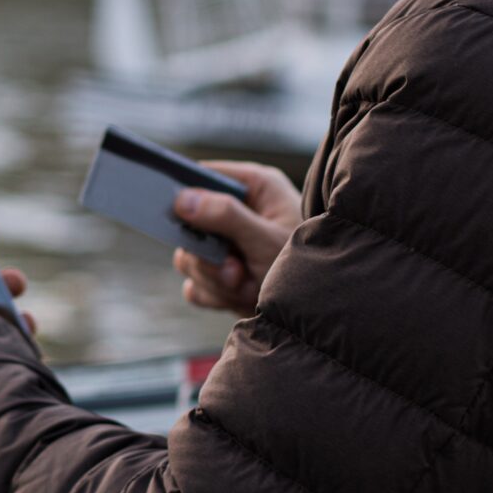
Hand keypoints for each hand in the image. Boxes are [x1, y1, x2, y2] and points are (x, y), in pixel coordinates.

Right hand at [170, 161, 302, 315]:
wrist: (322, 317)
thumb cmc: (307, 268)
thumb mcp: (266, 239)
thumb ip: (226, 217)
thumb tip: (182, 199)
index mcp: (256, 188)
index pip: (205, 175)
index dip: (184, 192)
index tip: (169, 210)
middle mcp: (240, 213)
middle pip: (189, 224)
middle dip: (208, 256)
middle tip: (233, 270)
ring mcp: (230, 246)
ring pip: (189, 259)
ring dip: (214, 279)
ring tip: (246, 286)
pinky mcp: (225, 277)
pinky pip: (196, 285)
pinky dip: (214, 295)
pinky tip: (240, 297)